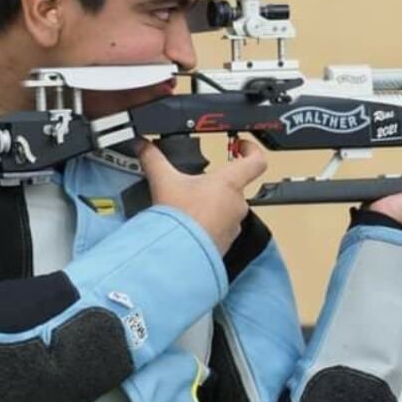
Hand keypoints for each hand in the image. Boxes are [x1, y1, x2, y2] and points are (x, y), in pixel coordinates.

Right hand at [135, 137, 266, 252]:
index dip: (252, 149)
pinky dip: (209, 223)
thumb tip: (144, 146)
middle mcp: (237, 204)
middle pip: (236, 185)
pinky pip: (222, 227)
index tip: (242, 145)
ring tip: (189, 205)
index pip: (257, 161)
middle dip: (218, 183)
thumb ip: (154, 159)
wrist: (180, 256)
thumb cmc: (180, 220)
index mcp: (229, 184)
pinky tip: (190, 223)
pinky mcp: (226, 242)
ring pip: (228, 208)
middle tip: (198, 183)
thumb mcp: (163, 181)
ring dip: (213, 204)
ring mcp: (234, 225)